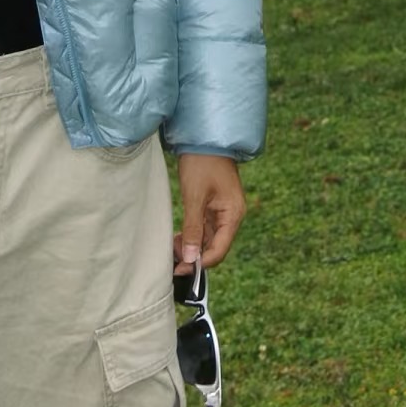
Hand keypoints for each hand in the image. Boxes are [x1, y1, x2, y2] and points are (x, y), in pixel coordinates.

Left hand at [174, 153, 245, 269]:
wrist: (203, 138)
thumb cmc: (201, 163)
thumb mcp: (194, 197)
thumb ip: (193, 228)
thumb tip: (190, 258)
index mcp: (233, 215)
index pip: (219, 250)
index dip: (201, 262)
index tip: (181, 269)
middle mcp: (231, 215)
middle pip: (215, 246)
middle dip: (195, 255)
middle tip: (172, 261)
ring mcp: (223, 210)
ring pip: (209, 238)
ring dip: (192, 245)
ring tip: (172, 248)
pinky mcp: (214, 205)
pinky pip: (205, 227)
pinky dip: (192, 234)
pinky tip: (178, 237)